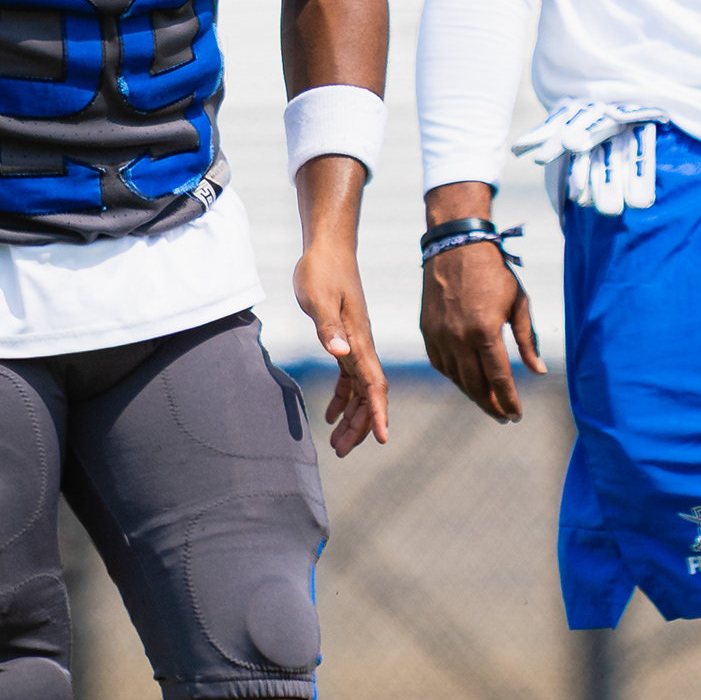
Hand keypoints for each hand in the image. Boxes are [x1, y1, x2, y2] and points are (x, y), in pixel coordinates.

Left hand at [293, 233, 389, 457]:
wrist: (327, 248)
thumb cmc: (321, 270)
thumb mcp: (319, 298)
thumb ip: (328, 326)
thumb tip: (339, 353)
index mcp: (359, 340)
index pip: (374, 384)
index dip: (379, 412)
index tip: (381, 438)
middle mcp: (361, 346)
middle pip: (369, 395)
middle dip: (359, 425)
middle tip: (340, 451)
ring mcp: (354, 344)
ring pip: (359, 391)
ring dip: (351, 417)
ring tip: (336, 444)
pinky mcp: (344, 340)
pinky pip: (348, 378)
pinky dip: (341, 399)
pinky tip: (328, 414)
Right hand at [420, 234, 544, 422]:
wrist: (455, 245)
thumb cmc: (493, 272)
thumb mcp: (519, 303)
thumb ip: (527, 340)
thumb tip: (538, 371)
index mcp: (485, 331)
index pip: (498, 378)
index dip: (508, 400)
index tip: (516, 415)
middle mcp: (458, 337)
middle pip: (475, 385)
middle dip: (491, 405)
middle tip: (504, 416)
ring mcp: (439, 335)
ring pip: (456, 378)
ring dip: (473, 394)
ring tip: (488, 402)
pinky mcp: (427, 330)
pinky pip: (440, 364)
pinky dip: (454, 377)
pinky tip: (466, 380)